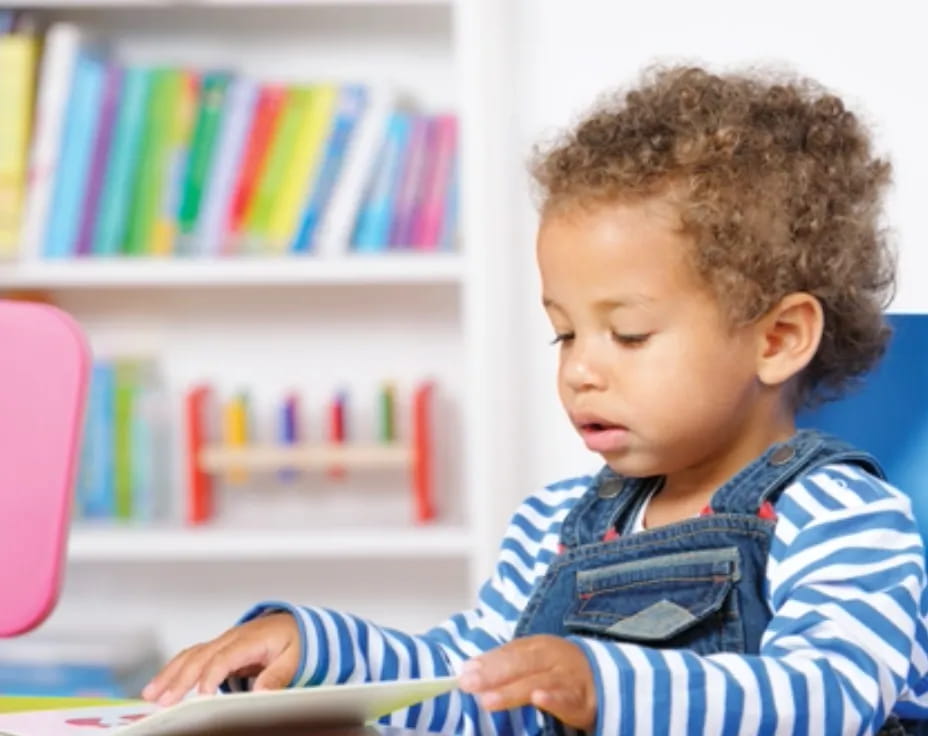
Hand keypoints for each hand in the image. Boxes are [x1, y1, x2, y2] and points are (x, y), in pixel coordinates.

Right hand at [141, 613, 300, 705]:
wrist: (294, 624)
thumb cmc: (294, 639)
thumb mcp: (294, 657)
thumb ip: (277, 675)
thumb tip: (263, 692)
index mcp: (251, 638)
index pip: (225, 657)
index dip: (212, 675)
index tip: (203, 695)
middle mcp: (232, 638)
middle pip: (201, 656)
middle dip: (180, 678)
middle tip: (165, 701)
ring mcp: (223, 642)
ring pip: (191, 655)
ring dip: (169, 674)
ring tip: (151, 694)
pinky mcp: (218, 649)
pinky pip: (192, 657)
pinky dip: (174, 670)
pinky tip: (161, 685)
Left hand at [457, 635, 596, 731]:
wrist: (603, 678)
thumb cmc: (557, 668)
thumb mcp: (532, 659)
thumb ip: (502, 663)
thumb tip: (467, 669)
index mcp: (537, 646)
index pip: (509, 652)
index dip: (487, 662)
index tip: (464, 674)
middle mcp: (552, 657)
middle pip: (520, 664)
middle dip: (493, 674)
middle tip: (469, 685)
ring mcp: (567, 677)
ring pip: (539, 682)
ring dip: (513, 690)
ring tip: (489, 700)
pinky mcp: (582, 699)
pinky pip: (567, 698)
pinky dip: (554, 698)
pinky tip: (539, 698)